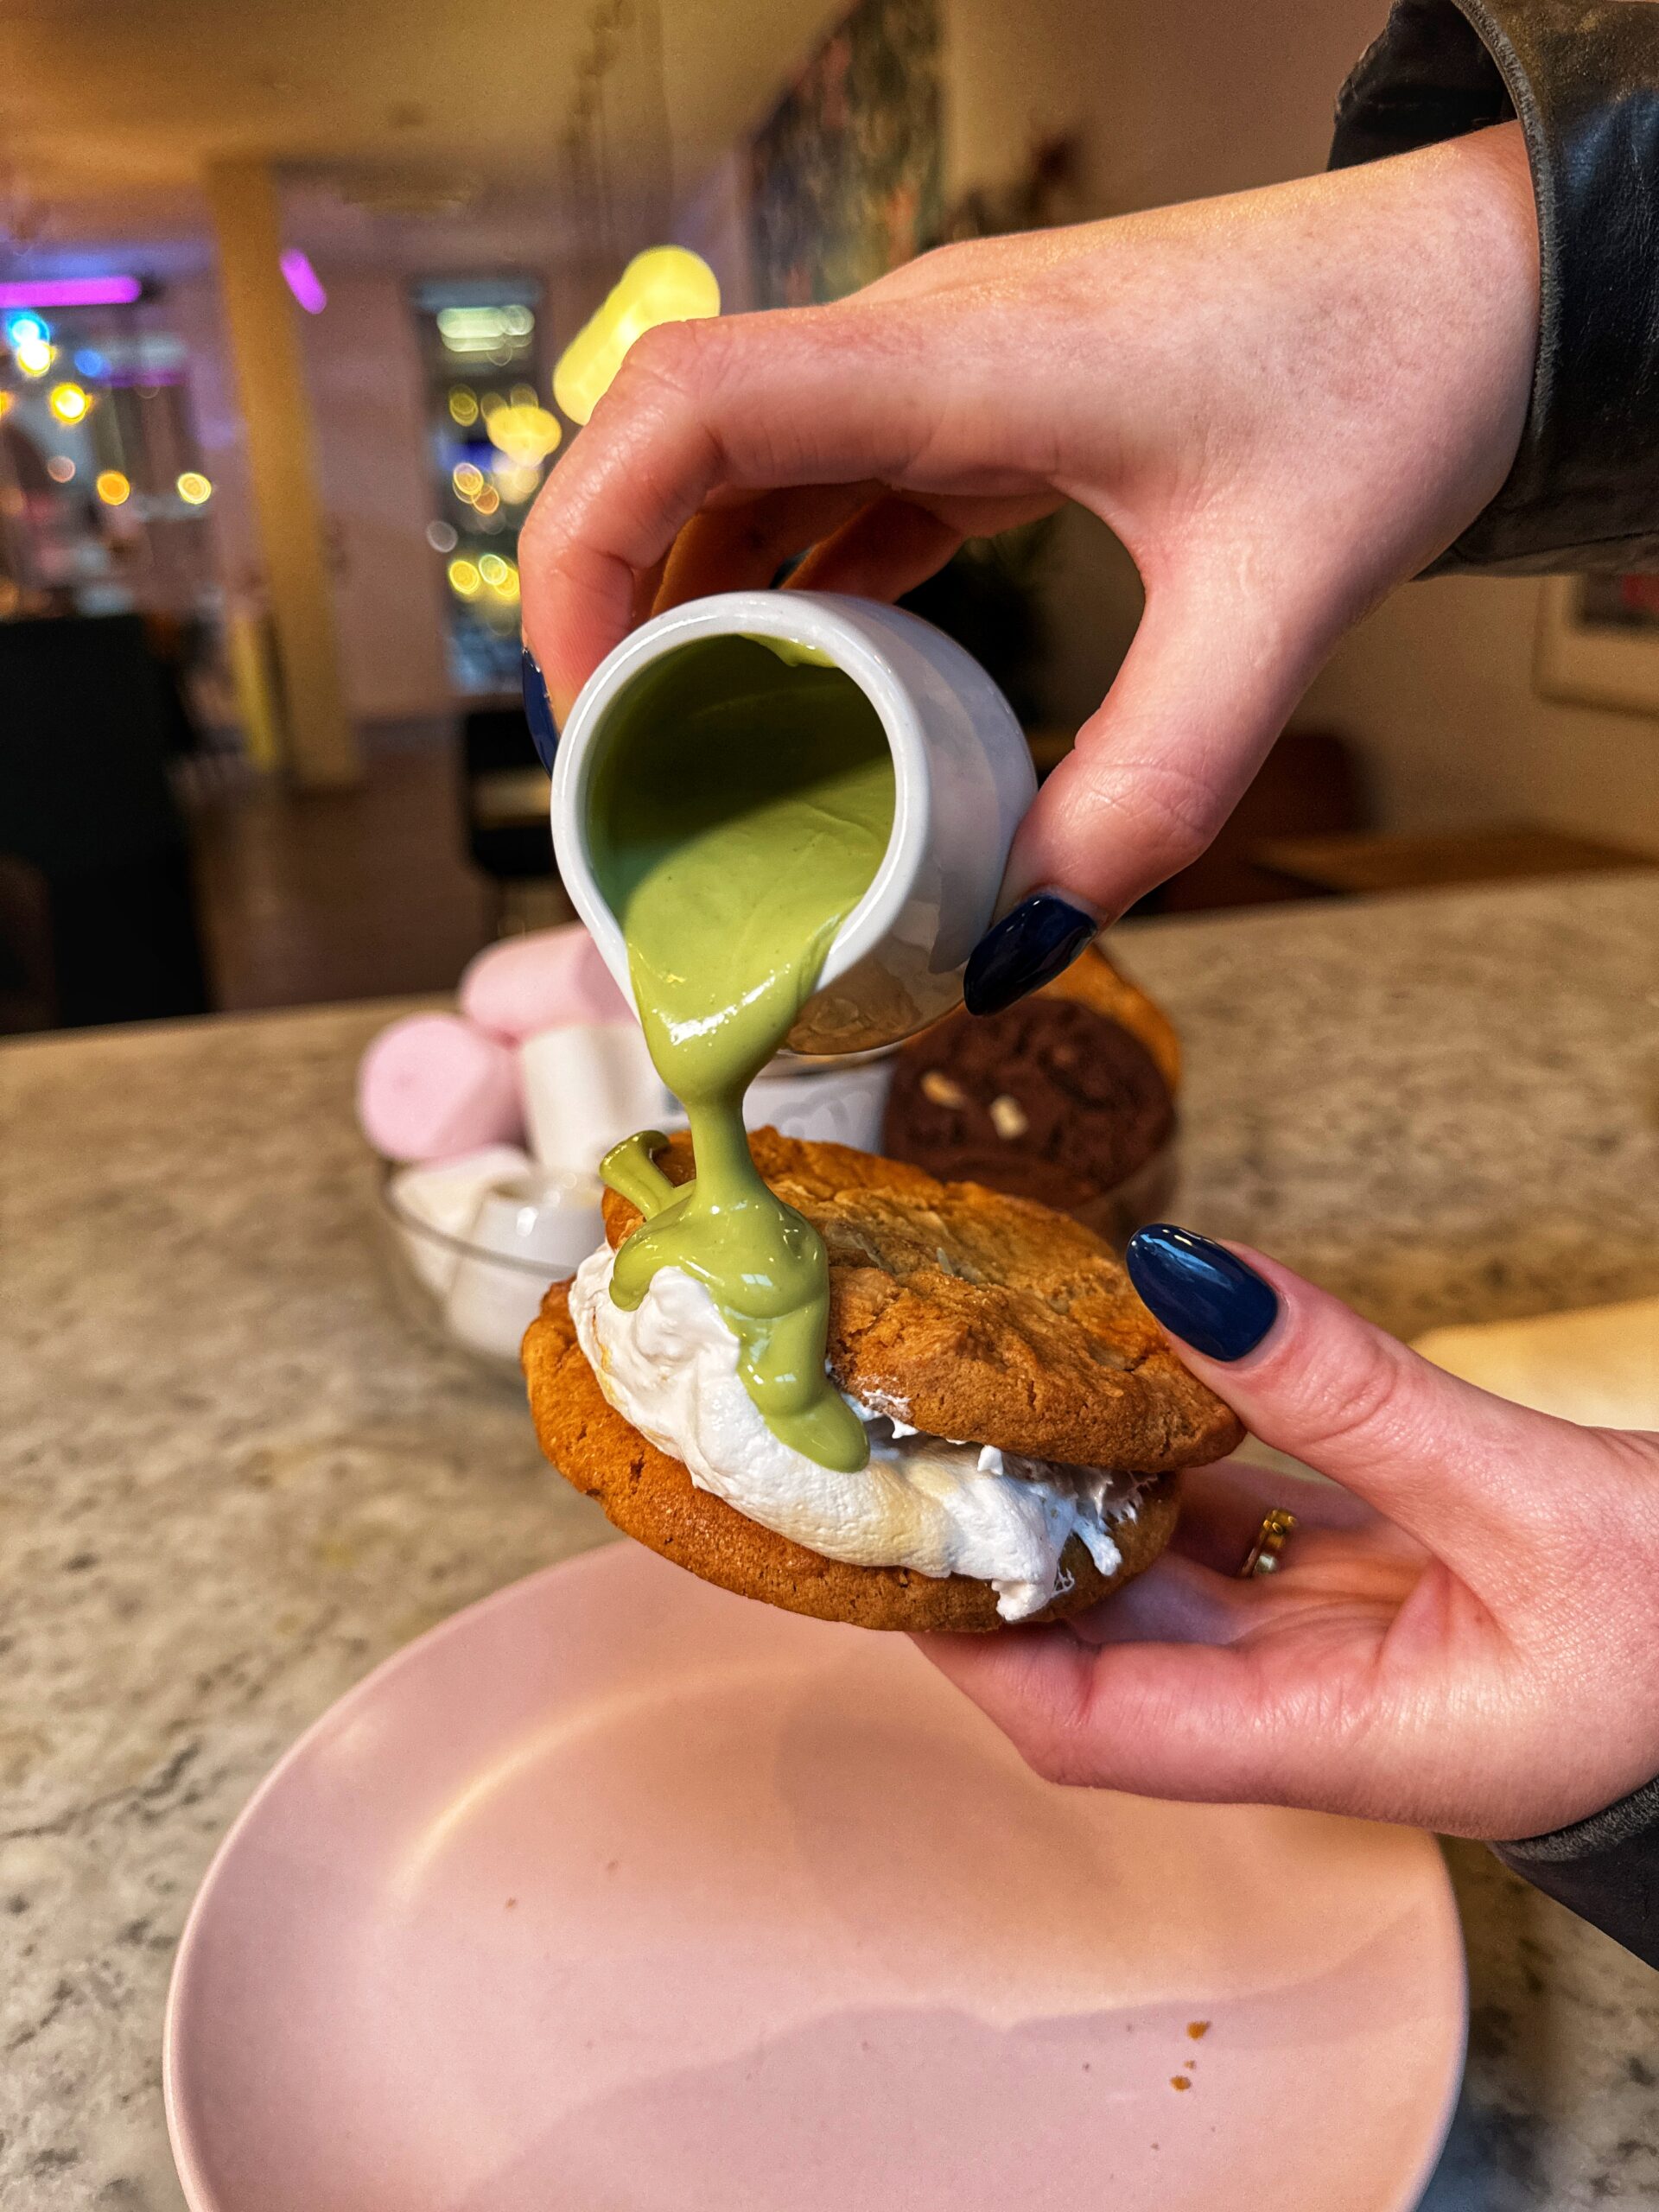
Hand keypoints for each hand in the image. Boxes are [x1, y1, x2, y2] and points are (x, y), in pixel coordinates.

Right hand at [520, 125, 1537, 962]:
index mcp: (957, 355)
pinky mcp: (983, 407)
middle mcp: (919, 344)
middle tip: (609, 755)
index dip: (582, 545)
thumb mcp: (1274, 608)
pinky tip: (795, 684)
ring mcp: (944, 371)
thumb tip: (1020, 936)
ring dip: (688, 594)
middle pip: (673, 438)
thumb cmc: (1392, 378)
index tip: (577, 697)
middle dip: (604, 590)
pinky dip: (786, 588)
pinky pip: (833, 492)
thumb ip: (1151, 789)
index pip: (681, 406)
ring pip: (744, 468)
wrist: (1485, 281)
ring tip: (679, 743)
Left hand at [917, 1229, 1658, 1841]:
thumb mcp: (1528, 1501)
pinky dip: (1174, 1460)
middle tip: (910, 1435)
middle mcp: (1311, 1706)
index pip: (1094, 1731)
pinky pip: (1239, 1526)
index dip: (975, 1654)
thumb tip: (1187, 1278)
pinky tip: (1123, 1383)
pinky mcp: (1372, 1579)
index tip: (886, 1552)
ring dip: (1082, 1496)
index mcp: (1338, 1743)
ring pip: (1166, 1578)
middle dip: (1002, 1555)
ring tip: (991, 1392)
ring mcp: (1338, 1643)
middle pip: (1103, 1649)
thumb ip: (1353, 1393)